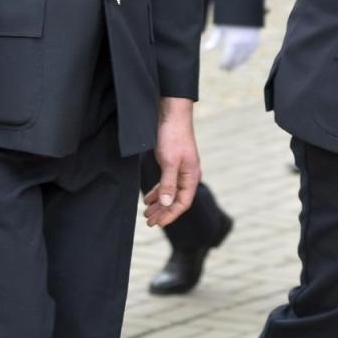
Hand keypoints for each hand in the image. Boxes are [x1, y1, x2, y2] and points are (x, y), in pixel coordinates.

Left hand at [144, 98, 199, 228]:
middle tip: (149, 222)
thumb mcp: (169, 161)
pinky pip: (167, 183)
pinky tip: (149, 197)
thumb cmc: (172, 136)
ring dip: (159, 203)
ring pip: (170, 192)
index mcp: (191, 176)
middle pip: (176, 200)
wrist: (171, 114)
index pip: (183, 202)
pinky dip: (158, 192)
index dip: (170, 214)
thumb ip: (168, 184)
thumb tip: (167, 204)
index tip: (157, 223)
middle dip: (163, 212)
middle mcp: (188, 174)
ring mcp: (181, 169)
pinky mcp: (173, 163)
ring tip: (146, 213)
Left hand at [203, 24, 261, 69]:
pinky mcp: (256, 42)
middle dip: (231, 66)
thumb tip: (206, 49)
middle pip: (236, 61)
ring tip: (232, 66)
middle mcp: (243, 45)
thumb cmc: (230, 19)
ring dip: (238, 63)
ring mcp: (251, 44)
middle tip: (225, 69)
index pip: (228, 59)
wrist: (246, 11)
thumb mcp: (220, 27)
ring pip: (245, 59)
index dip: (224, 64)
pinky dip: (245, 57)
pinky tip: (240, 59)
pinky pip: (250, 53)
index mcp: (233, 42)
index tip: (220, 67)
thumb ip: (214, 39)